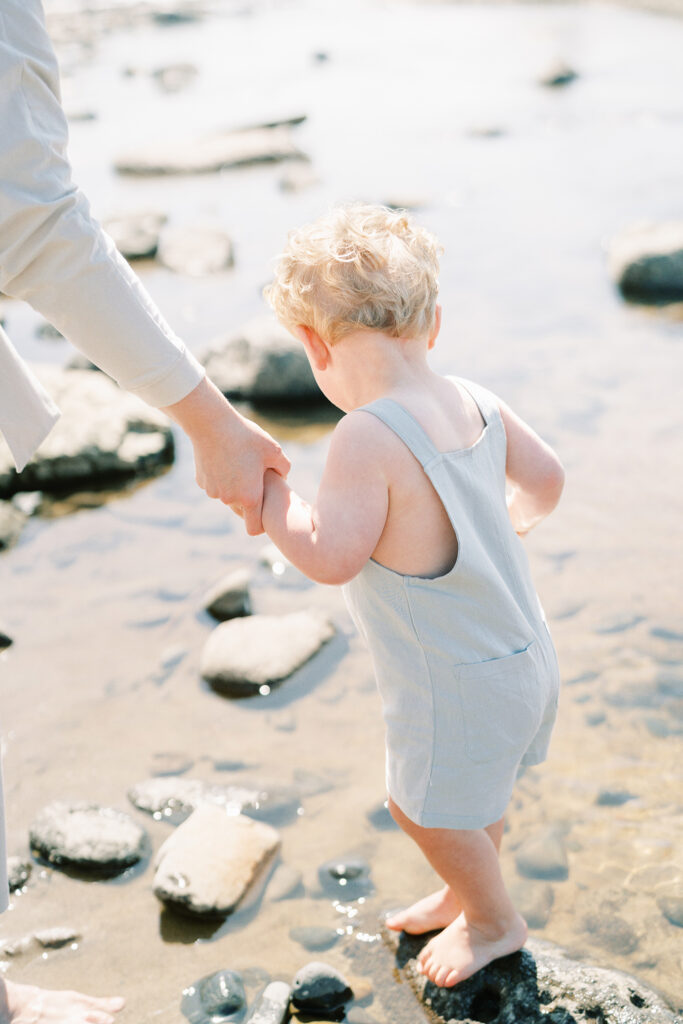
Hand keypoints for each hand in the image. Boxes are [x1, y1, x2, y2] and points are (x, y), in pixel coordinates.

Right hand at [162, 377, 289, 534]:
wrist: (211, 424)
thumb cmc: (247, 437)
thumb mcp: (274, 450)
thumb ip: (284, 468)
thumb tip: (283, 477)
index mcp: (250, 497)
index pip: (254, 528)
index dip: (261, 524)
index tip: (265, 513)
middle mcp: (230, 500)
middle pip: (242, 510)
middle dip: (249, 500)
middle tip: (256, 479)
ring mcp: (213, 492)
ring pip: (228, 496)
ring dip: (235, 487)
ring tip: (241, 465)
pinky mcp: (202, 482)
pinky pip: (216, 485)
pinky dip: (221, 478)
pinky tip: (225, 459)